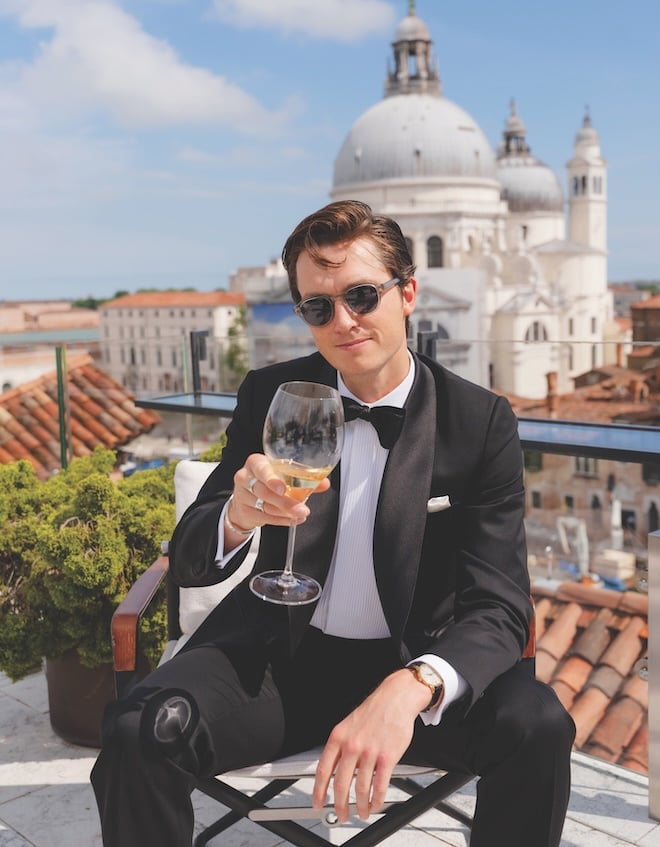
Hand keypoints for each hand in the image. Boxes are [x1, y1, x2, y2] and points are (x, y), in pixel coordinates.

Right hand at [225, 454, 329, 543]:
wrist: (246, 497)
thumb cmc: (267, 480)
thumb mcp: (282, 474)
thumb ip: (303, 477)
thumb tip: (324, 483)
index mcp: (256, 462)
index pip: (261, 468)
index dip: (271, 479)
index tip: (282, 488)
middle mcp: (245, 476)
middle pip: (265, 491)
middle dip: (286, 502)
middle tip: (302, 509)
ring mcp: (242, 495)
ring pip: (265, 506)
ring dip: (285, 513)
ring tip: (300, 514)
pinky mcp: (244, 510)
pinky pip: (264, 517)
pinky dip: (281, 520)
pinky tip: (291, 520)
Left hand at [313, 669, 430, 821]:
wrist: (396, 698)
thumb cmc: (374, 711)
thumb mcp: (348, 725)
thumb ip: (340, 747)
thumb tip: (333, 771)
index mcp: (338, 737)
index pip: (323, 770)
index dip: (318, 791)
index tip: (318, 803)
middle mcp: (352, 745)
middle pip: (340, 784)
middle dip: (339, 805)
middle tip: (341, 815)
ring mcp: (370, 752)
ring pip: (361, 789)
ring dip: (360, 806)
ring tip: (361, 812)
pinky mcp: (387, 757)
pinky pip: (380, 786)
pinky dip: (377, 800)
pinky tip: (375, 804)